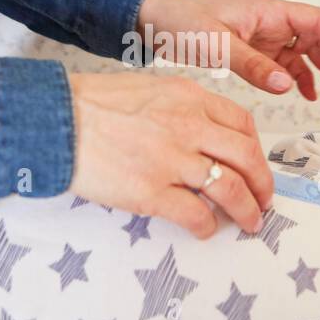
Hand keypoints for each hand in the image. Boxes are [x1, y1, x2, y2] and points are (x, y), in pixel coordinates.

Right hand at [67, 72, 272, 238]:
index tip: (255, 165)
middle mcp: (189, 126)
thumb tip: (201, 136)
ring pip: (231, 189)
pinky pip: (197, 215)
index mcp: (189, 98)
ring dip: (247, 210)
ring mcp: (172, 161)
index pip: (242, 123)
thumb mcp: (148, 90)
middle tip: (263, 201)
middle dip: (262, 184)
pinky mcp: (152, 193)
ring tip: (248, 223)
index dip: (255, 149)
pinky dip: (208, 227)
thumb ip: (179, 109)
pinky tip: (205, 230)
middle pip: (247, 158)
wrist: (55, 119)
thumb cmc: (92, 104)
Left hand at [136, 0, 319, 99]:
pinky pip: (284, 63)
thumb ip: (253, 65)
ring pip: (303, 51)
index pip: (315, 20)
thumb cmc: (182, 22)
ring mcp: (263, 36)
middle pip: (315, 36)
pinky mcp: (252, 50)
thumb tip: (287, 85)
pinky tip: (305, 94)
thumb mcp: (217, 44)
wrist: (153, 21)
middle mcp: (270, 21)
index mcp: (267, 11)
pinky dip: (297, 77)